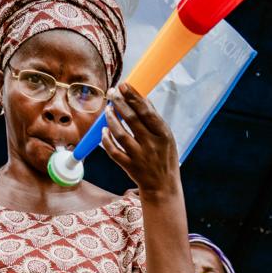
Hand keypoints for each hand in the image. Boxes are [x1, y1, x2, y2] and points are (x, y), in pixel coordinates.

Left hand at [101, 84, 179, 198]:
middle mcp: (151, 145)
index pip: (147, 112)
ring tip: (107, 109)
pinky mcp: (129, 166)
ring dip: (111, 119)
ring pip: (120, 133)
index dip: (134, 97)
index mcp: (163, 135)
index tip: (124, 85)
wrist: (163, 187)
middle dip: (119, 103)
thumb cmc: (165, 159)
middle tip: (112, 92)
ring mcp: (139, 156)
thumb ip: (155, 121)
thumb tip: (142, 99)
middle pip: (131, 119)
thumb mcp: (167, 139)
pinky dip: (106, 139)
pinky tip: (104, 130)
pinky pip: (113, 151)